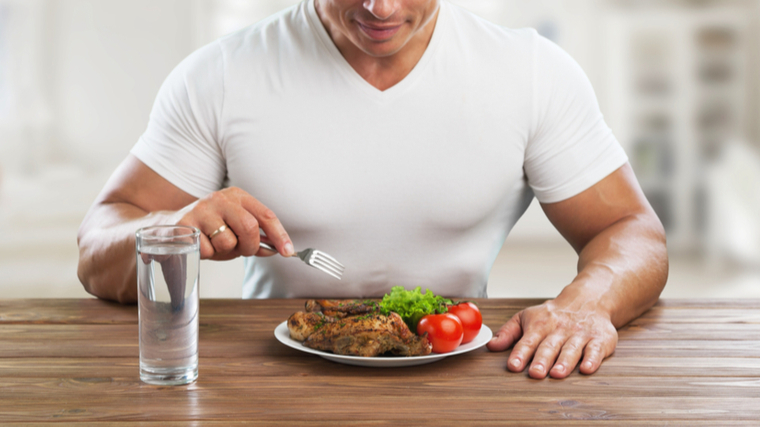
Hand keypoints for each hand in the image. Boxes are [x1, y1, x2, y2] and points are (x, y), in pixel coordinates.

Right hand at [175, 187, 293, 260]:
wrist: (170, 226)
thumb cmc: (209, 229)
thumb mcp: (235, 230)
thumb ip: (256, 239)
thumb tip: (276, 250)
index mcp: (238, 196)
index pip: (266, 215)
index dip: (280, 235)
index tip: (288, 252)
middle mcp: (221, 198)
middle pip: (249, 227)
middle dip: (249, 247)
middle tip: (241, 251)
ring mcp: (202, 209)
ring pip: (227, 242)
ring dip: (225, 252)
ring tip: (215, 245)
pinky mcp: (186, 223)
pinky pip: (207, 250)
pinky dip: (207, 254)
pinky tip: (200, 245)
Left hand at [486, 299, 617, 378]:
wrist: (588, 300)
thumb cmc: (552, 314)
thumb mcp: (527, 317)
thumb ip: (508, 333)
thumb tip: (491, 346)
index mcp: (540, 325)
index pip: (528, 341)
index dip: (520, 354)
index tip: (513, 366)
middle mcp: (559, 329)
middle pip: (549, 346)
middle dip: (542, 360)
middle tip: (535, 373)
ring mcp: (580, 334)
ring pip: (571, 349)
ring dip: (564, 362)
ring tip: (557, 374)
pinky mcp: (600, 339)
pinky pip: (596, 350)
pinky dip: (592, 359)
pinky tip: (587, 369)